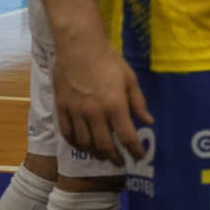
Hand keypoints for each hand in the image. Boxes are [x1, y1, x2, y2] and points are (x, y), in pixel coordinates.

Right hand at [52, 34, 151, 164]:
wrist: (79, 47)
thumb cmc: (109, 61)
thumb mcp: (130, 79)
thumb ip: (139, 103)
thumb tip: (149, 122)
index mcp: (115, 106)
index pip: (127, 137)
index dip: (134, 150)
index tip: (139, 157)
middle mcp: (95, 114)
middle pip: (104, 145)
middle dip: (114, 157)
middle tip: (120, 162)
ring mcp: (75, 112)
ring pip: (84, 143)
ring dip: (94, 153)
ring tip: (102, 155)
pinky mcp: (61, 108)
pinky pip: (66, 133)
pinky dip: (75, 143)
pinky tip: (82, 144)